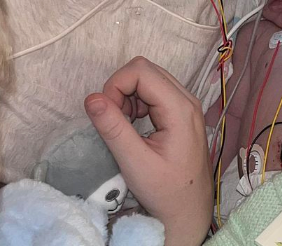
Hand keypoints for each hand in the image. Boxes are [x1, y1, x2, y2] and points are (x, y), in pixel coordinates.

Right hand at [85, 57, 210, 245]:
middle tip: (114, 120)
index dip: (116, 85)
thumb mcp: (135, 163)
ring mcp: (186, 105)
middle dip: (121, 89)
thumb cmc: (166, 191)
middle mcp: (187, 99)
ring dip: (128, 96)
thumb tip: (91, 98)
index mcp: (180, 108)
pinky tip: (133, 126)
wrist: (189, 211)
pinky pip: (154, 92)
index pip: (141, 70)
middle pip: (145, 70)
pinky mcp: (181, 113)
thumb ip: (113, 128)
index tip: (107, 113)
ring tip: (124, 126)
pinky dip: (137, 103)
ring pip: (149, 79)